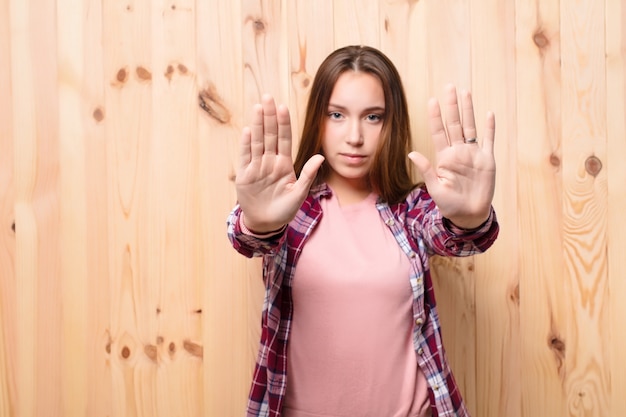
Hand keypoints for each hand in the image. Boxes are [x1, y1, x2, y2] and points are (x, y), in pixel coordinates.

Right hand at [235, 94, 324, 232]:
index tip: (283, 107)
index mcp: (284, 164)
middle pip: (269, 135)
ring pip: (257, 142)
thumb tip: (321, 156)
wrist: (266, 223)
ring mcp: (257, 167)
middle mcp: (270, 161)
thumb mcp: (299, 194)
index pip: (284, 139)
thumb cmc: (284, 209)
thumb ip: (308, 175)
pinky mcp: (245, 175)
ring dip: (257, 125)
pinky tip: (247, 131)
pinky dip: (246, 145)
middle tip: (268, 97)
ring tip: (258, 107)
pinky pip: (245, 157)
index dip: (284, 123)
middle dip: (269, 116)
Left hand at [408, 84, 495, 228]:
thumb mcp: (435, 188)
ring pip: (470, 127)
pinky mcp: (487, 160)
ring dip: (468, 110)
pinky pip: (488, 140)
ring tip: (465, 92)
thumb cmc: (449, 204)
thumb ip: (426, 169)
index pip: (438, 132)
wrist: (469, 215)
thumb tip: (411, 153)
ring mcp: (473, 154)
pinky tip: (488, 113)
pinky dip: (489, 128)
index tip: (432, 100)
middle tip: (449, 87)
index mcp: (444, 157)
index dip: (435, 117)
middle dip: (452, 106)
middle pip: (454, 124)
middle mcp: (458, 152)